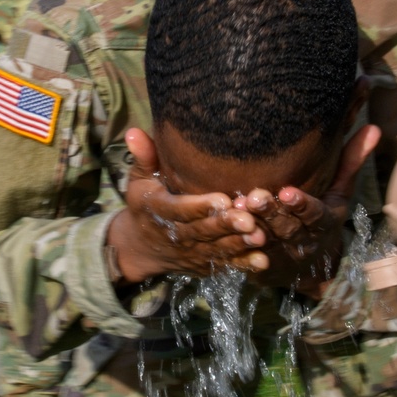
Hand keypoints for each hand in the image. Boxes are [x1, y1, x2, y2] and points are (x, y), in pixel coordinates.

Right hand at [106, 129, 263, 282]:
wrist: (141, 247)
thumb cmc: (144, 204)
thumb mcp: (139, 180)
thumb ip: (143, 157)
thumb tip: (134, 132)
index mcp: (160, 211)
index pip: (180, 210)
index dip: (200, 206)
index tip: (222, 200)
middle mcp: (177, 235)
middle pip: (203, 231)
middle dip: (225, 226)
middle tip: (248, 220)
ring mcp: (192, 252)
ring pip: (217, 248)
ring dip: (239, 244)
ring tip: (261, 236)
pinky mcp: (205, 263)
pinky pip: (225, 264)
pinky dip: (244, 264)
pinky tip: (262, 261)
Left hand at [234, 124, 381, 293]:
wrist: (309, 267)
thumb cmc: (323, 215)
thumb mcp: (340, 193)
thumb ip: (351, 162)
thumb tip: (374, 128)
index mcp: (325, 222)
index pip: (314, 214)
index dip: (302, 205)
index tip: (288, 192)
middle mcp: (304, 240)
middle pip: (286, 227)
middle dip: (271, 212)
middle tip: (254, 196)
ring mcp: (281, 254)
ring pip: (265, 240)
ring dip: (251, 225)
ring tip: (237, 207)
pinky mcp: (259, 262)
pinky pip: (246, 253)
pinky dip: (235, 241)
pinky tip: (223, 224)